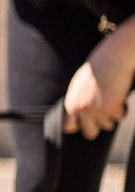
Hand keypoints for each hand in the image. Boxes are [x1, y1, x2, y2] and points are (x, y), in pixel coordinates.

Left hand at [63, 21, 134, 138]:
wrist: (112, 57)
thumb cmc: (97, 70)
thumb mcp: (80, 87)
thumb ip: (78, 103)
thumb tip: (80, 120)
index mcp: (70, 104)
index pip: (68, 128)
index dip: (79, 125)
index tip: (88, 121)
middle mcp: (80, 110)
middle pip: (90, 133)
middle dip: (98, 126)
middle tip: (104, 113)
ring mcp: (95, 110)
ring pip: (108, 125)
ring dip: (112, 115)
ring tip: (111, 97)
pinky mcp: (110, 108)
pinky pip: (120, 117)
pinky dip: (122, 109)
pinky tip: (119, 94)